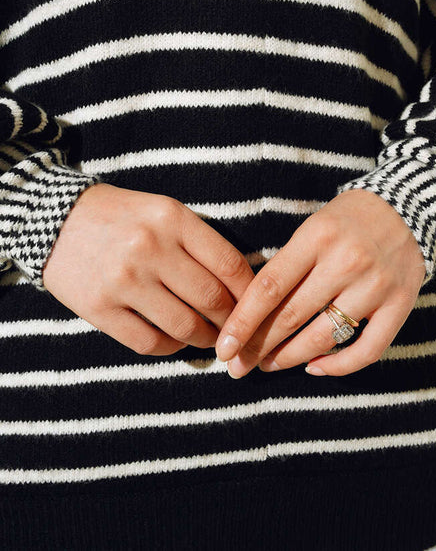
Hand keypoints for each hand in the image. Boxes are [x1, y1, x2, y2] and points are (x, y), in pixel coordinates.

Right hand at [42, 182, 254, 354]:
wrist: (53, 219)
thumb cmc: (121, 217)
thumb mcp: (163, 212)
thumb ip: (199, 243)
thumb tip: (241, 287)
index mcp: (172, 218)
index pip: (229, 264)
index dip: (250, 292)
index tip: (256, 306)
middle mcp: (149, 247)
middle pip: (211, 299)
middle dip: (232, 321)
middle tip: (236, 330)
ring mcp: (123, 280)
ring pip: (185, 327)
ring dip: (205, 339)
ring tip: (209, 338)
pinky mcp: (98, 308)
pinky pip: (149, 343)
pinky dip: (171, 348)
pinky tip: (175, 341)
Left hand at [214, 188, 426, 377]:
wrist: (410, 206)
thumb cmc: (348, 220)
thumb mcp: (312, 227)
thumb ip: (287, 266)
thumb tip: (249, 314)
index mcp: (317, 237)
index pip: (270, 287)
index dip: (243, 322)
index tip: (225, 347)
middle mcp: (347, 261)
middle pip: (292, 316)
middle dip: (259, 346)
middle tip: (238, 365)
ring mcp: (376, 285)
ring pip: (324, 337)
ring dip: (290, 357)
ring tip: (268, 364)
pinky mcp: (400, 305)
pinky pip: (366, 350)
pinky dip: (338, 366)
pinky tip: (314, 367)